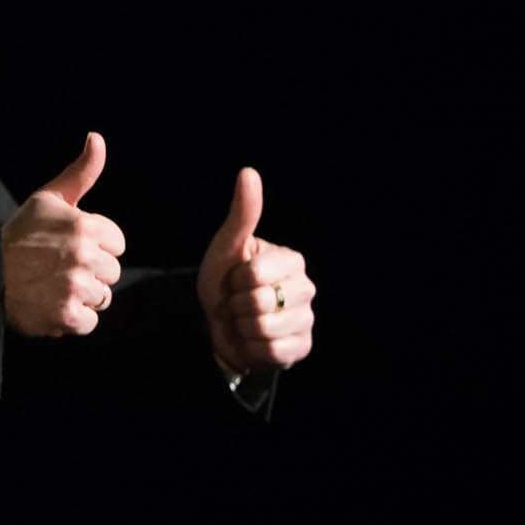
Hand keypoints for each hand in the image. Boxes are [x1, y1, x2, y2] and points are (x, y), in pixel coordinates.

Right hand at [1, 132, 125, 335]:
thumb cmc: (20, 235)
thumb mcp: (49, 198)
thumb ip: (82, 172)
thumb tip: (97, 137)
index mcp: (85, 225)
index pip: (118, 244)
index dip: (96, 246)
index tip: (68, 246)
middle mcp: (84, 256)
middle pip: (113, 273)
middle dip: (91, 272)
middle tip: (57, 267)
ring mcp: (76, 287)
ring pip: (103, 297)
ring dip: (82, 296)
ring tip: (53, 286)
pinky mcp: (68, 316)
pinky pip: (90, 322)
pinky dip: (73, 319)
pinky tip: (51, 305)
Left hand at [198, 167, 314, 372]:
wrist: (218, 323)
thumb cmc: (223, 279)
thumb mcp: (228, 246)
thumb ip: (243, 213)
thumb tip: (249, 172)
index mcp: (291, 260)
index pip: (254, 274)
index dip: (234, 280)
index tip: (234, 279)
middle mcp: (306, 288)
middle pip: (259, 302)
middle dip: (237, 305)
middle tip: (238, 302)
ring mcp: (306, 319)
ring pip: (264, 329)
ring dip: (243, 328)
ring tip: (244, 320)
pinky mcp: (302, 347)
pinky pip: (273, 352)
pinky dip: (254, 349)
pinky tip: (254, 340)